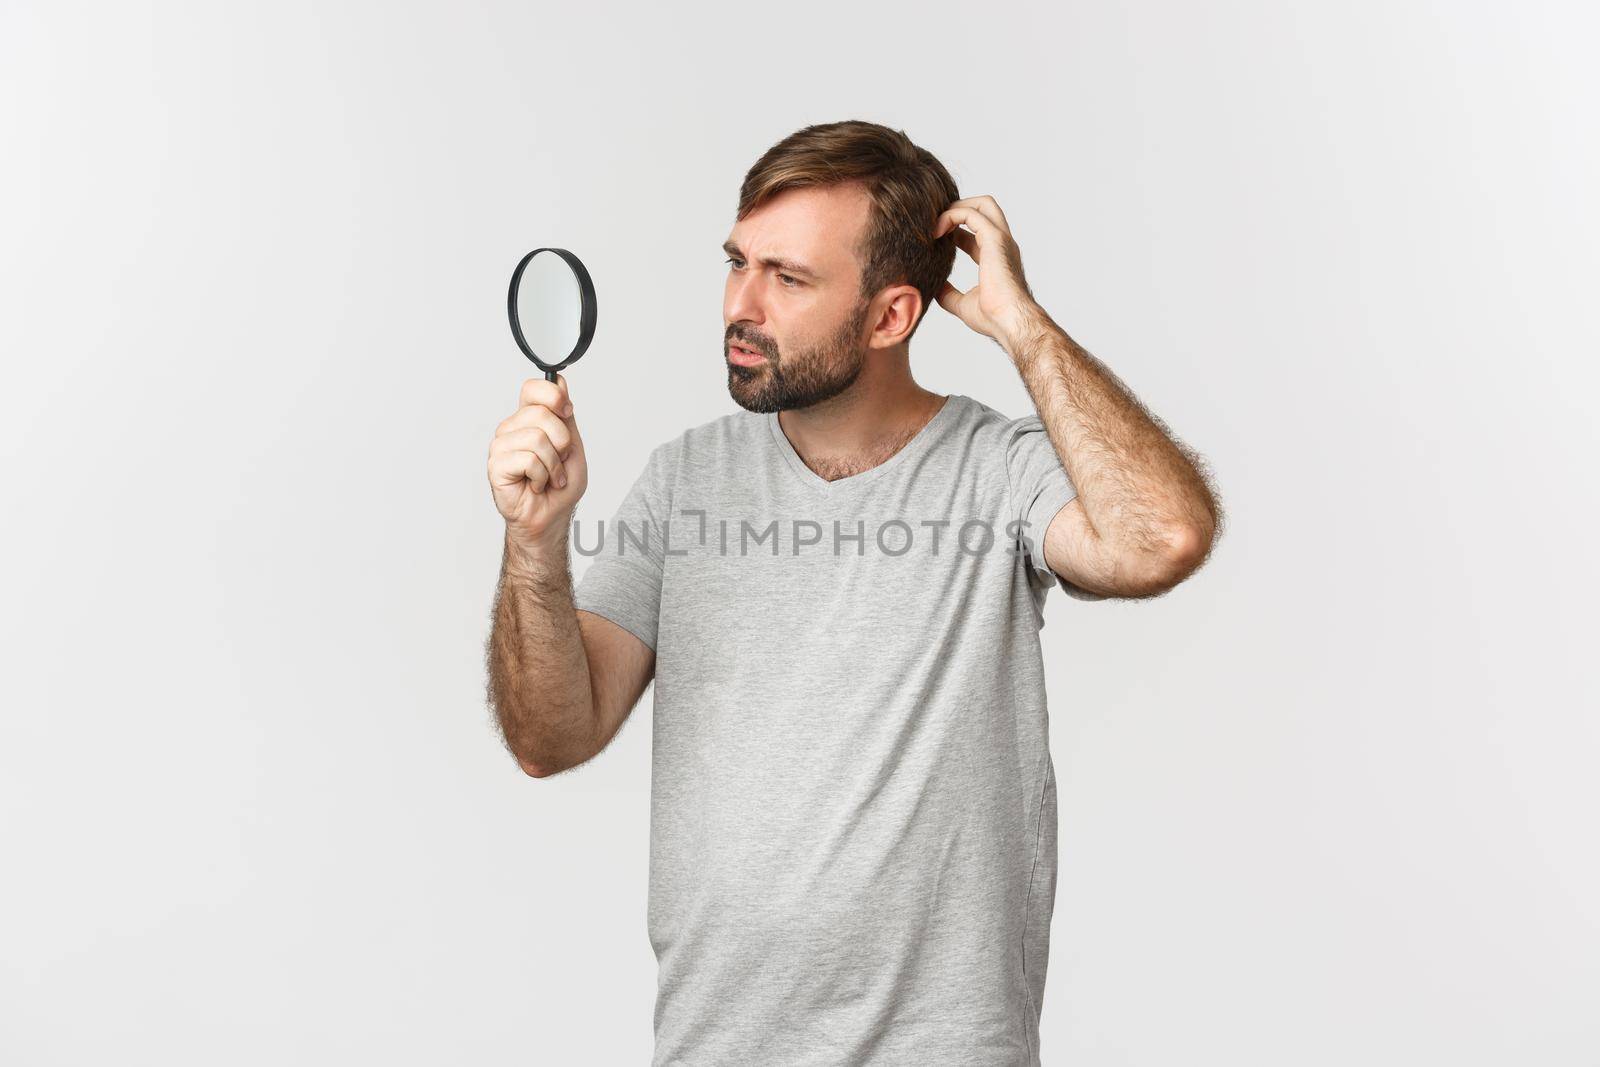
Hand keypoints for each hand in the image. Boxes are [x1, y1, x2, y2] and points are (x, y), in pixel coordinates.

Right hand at [487, 374, 587, 552]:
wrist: (551, 516)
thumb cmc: (559, 485)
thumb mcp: (572, 446)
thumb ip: (565, 416)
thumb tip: (561, 382)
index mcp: (528, 419)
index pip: (533, 388)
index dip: (553, 396)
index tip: (567, 412)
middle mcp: (512, 428)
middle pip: (541, 413)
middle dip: (563, 442)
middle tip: (559, 461)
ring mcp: (501, 446)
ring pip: (537, 438)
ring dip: (554, 465)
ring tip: (549, 476)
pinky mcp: (496, 465)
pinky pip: (528, 459)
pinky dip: (543, 476)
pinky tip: (537, 484)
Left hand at [932, 195, 1043, 347]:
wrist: (1009, 322)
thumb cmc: (994, 318)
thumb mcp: (962, 304)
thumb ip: (948, 293)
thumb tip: (934, 287)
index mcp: (996, 256)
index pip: (977, 231)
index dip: (954, 229)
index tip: (934, 238)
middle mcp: (1002, 243)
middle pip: (985, 207)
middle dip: (958, 208)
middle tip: (936, 224)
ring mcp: (1001, 239)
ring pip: (981, 203)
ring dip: (955, 208)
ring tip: (935, 225)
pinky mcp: (994, 238)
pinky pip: (970, 213)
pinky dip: (950, 216)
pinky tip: (936, 232)